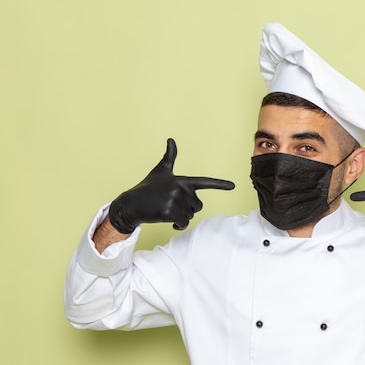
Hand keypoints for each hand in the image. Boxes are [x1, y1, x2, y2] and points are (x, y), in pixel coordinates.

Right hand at [109, 138, 234, 232]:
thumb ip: (169, 157)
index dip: (220, 184)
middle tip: (171, 204)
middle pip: (198, 206)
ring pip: (190, 215)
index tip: (233, 186)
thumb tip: (171, 139)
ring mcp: (176, 200)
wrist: (131, 204)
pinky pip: (183, 223)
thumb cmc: (147, 188)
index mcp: (182, 180)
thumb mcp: (160, 171)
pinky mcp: (170, 212)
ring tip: (167, 210)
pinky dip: (178, 225)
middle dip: (187, 209)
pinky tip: (168, 221)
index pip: (205, 182)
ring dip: (181, 217)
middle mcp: (181, 189)